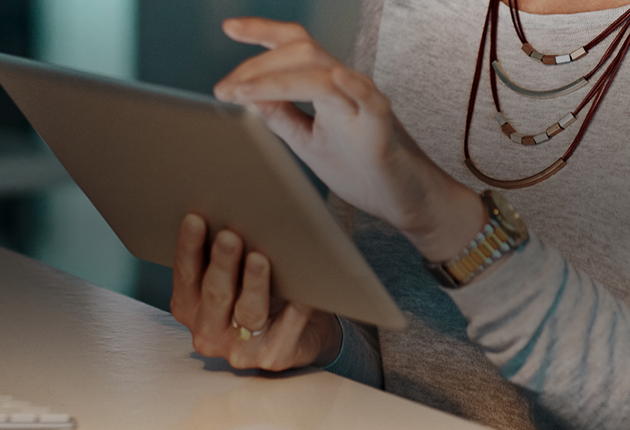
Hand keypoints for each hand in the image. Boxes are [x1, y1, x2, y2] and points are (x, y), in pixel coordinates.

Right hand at [170, 213, 339, 370]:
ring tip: (259, 258)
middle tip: (229, 235)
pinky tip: (301, 289)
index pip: (185, 276)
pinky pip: (288, 327)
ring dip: (254, 284)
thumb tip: (234, 205)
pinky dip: (295, 307)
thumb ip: (226, 253)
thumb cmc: (262, 294)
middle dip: (221, 264)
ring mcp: (240, 349)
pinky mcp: (273, 358)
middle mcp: (208, 332)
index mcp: (190, 308)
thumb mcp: (234, 277)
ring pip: (248, 312)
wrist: (300, 334)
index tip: (195, 218)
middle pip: (215, 294)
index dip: (188, 248)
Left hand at [213, 17, 485, 259]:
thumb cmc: (361, 168)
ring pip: (324, 73)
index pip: (294, 47)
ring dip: (278, 79)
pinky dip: (354, 86)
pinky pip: (371, 101)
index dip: (263, 32)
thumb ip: (281, 116)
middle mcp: (345, 87)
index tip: (229, 28)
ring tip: (245, 92)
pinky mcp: (382, 128)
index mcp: (327, 88)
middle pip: (303, 52)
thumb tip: (247, 96)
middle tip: (225, 89)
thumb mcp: (306, 141)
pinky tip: (335, 77)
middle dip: (258, 65)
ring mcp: (364, 105)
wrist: (403, 201)